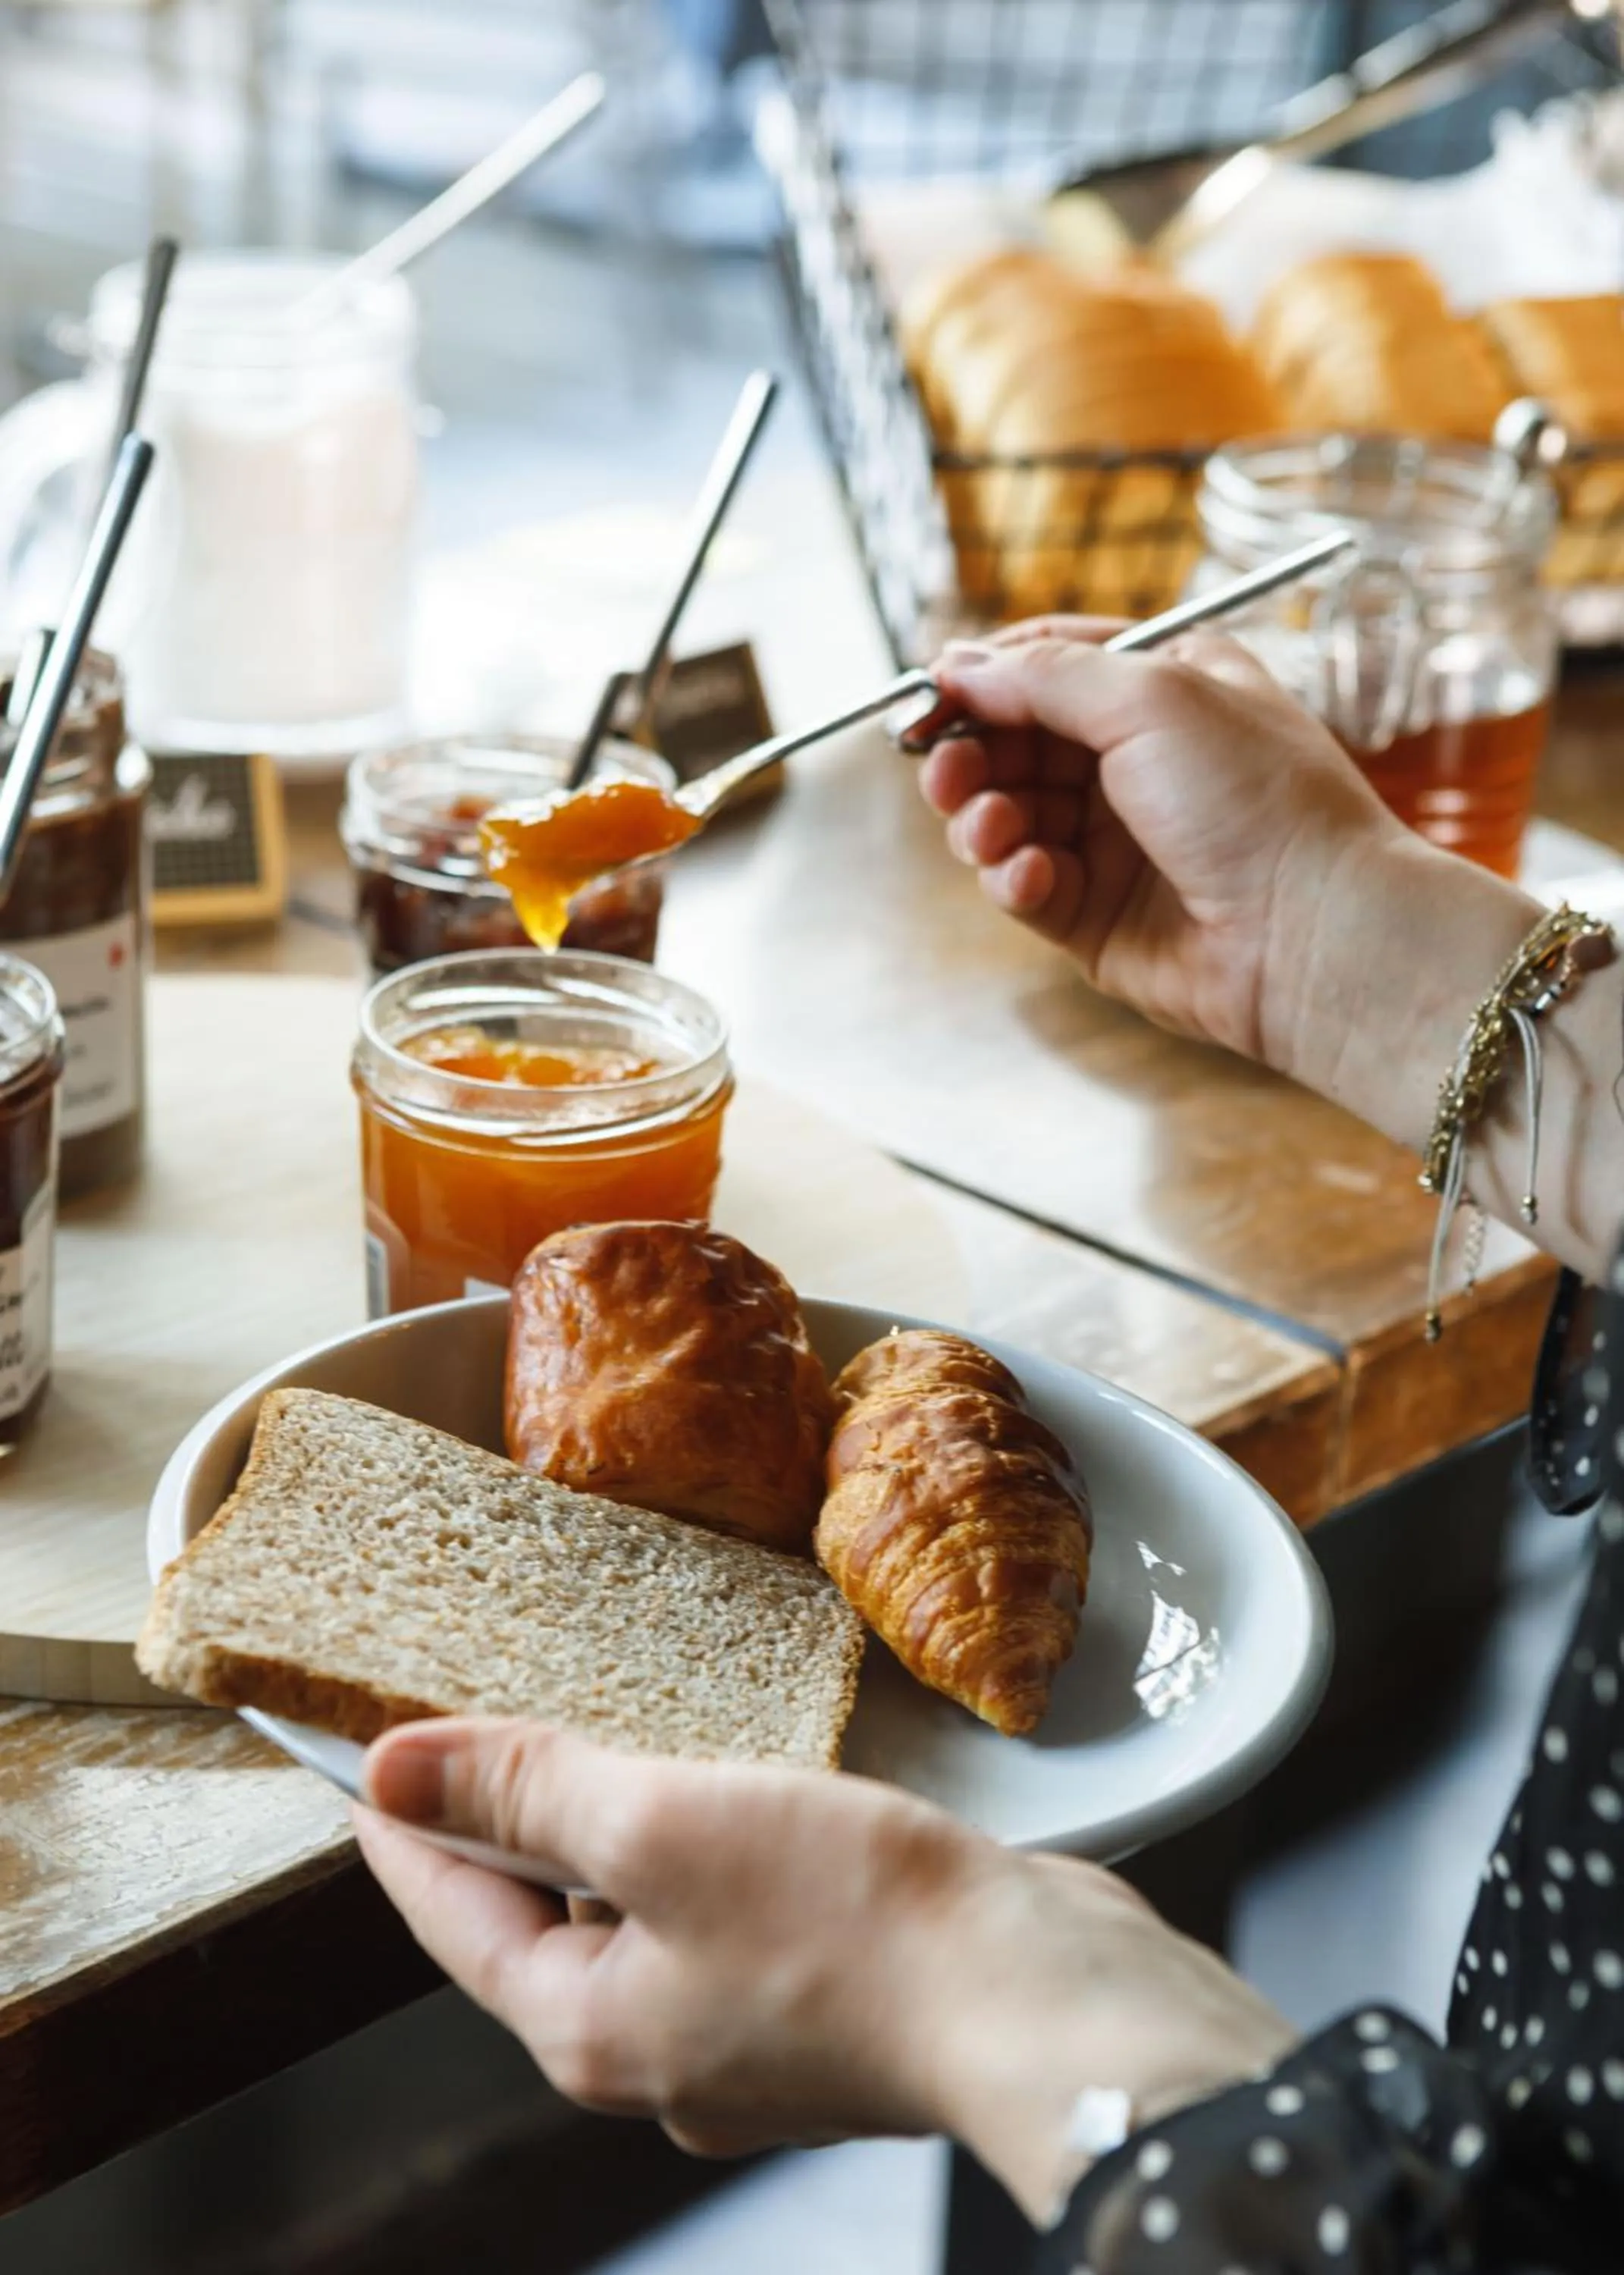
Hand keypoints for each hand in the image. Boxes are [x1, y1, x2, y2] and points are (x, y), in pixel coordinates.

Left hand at [357, 1719, 1294, 2220]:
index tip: (366, 1766)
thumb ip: (530, 1792)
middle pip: (544, 1929)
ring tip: (618, 1740)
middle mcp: (662, 2054)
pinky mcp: (831, 2006)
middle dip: (514, 1832)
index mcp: (596, 2029)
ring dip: (623, 1835)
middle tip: (488, 1733)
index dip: (406, 1832)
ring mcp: (751, 2041)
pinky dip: (711, 1852)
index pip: (454, 1920)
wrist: (1043, 2004)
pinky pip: (730, 1920)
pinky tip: (742, 1794)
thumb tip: (393, 1770)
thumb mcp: (662, 1826)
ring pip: (646, 1922)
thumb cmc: (855, 1924)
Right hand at [919, 620, 1403, 1073]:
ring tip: (995, 832)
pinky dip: (1013, 878)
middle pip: (1013, 741)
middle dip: (970, 756)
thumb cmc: (1257, 801)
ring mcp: (1115, 839)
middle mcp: (1138, 758)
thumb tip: (955, 665)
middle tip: (946, 775)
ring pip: (1007, 815)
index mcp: (1165, 686)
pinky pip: (1023, 884)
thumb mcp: (1151, 698)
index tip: (928, 696)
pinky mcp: (1096, 914)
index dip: (983, 678)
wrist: (1313, 934)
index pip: (1047, 662)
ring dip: (983, 820)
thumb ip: (1044, 676)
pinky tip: (1034, 878)